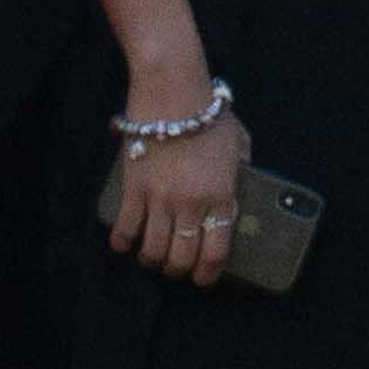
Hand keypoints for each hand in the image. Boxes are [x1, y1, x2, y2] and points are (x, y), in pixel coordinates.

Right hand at [107, 87, 249, 284]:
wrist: (173, 90)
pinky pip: (124, 229)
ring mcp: (160, 199)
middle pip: (181, 258)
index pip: (216, 253)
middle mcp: (191, 205)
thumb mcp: (239, 141)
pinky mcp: (134, 188)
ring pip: (152, 251)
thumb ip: (243, 165)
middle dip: (178, 269)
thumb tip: (245, 178)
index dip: (208, 274)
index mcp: (221, 196)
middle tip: (176, 266)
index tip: (203, 278)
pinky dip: (122, 242)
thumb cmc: (209, 112)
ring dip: (151, 259)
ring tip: (151, 256)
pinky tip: (124, 243)